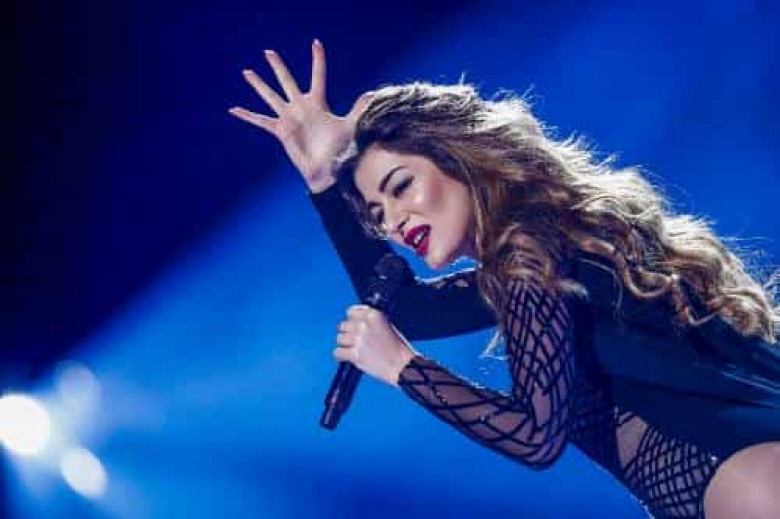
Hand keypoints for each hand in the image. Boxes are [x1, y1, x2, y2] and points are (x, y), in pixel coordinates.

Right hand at [229, 40, 374, 192]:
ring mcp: (289, 118)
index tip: (316, 43)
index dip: (317, 60)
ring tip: (247, 72)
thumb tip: (374, 94)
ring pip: (271, 96)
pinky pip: (260, 121)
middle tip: (268, 51)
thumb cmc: (341, 149)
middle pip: (287, 81)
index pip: (317, 76)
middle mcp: (301, 108)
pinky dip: (247, 116)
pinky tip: (233, 109)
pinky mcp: (280, 131)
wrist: (330, 170)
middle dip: (278, 67)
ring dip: (259, 85)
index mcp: (318, 103)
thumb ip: (358, 108)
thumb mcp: (351, 125)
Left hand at [334, 305, 417, 386]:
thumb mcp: (388, 326)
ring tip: (355, 350)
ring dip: (345, 345)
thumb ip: (371, 322)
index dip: (352, 319)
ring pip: (340, 339)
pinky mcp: (355, 354)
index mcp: (374, 315)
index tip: (353, 325)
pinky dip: (341, 356)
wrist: (404, 366)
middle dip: (348, 333)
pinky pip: (338, 352)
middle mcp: (364, 325)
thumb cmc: (399, 348)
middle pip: (343, 325)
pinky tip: (349, 358)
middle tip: (355, 341)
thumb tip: (355, 322)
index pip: (351, 311)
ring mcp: (359, 339)